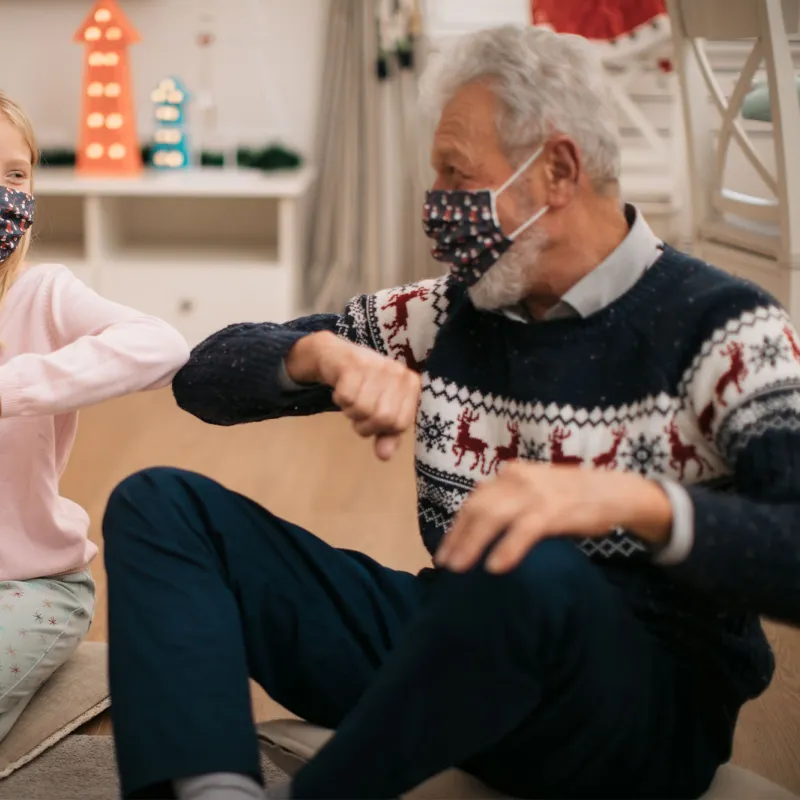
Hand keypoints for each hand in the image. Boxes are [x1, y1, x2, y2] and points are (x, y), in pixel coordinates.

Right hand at [286, 331, 420, 460]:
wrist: (337, 358)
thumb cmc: (365, 387)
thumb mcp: (381, 411)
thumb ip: (388, 435)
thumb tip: (385, 456)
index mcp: (412, 385)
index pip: (400, 424)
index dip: (382, 429)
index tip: (375, 416)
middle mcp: (398, 372)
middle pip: (382, 418)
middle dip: (364, 423)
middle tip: (359, 410)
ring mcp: (377, 365)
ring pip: (362, 409)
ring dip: (350, 411)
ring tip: (352, 397)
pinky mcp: (354, 363)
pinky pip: (345, 398)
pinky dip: (339, 399)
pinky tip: (342, 387)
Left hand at [435, 461, 672, 573]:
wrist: (615, 490)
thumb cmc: (572, 497)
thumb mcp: (535, 491)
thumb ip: (510, 502)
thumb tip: (479, 529)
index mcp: (510, 474)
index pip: (474, 501)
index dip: (456, 527)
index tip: (443, 550)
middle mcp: (517, 478)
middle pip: (477, 509)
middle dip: (458, 538)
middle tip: (445, 566)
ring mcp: (535, 492)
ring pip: (493, 518)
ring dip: (472, 545)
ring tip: (460, 569)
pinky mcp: (554, 509)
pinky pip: (524, 530)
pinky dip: (507, 548)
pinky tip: (495, 567)